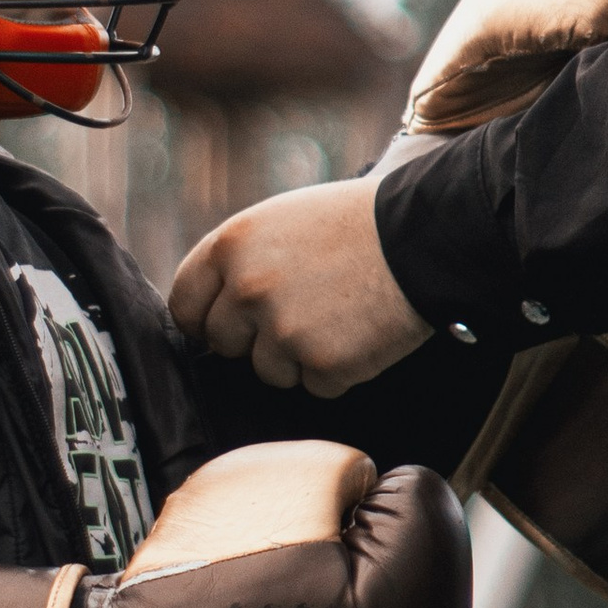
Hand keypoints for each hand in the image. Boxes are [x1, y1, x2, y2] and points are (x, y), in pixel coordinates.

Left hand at [170, 178, 431, 397]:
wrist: (423, 236)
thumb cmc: (355, 224)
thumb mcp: (282, 221)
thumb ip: (241, 261)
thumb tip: (213, 309)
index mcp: (231, 245)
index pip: (185, 305)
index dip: (205, 320)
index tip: (226, 325)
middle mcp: (247, 288)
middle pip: (224, 345)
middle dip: (255, 339)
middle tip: (301, 313)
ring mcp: (283, 330)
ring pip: (268, 372)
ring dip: (298, 357)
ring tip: (338, 317)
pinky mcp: (322, 364)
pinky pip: (315, 386)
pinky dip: (338, 370)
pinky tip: (360, 332)